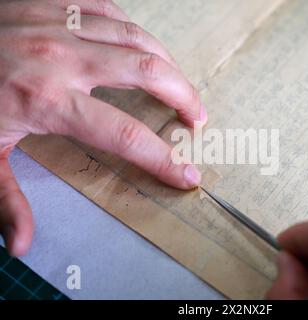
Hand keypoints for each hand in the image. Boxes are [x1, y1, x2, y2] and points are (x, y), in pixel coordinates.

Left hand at [0, 0, 206, 255]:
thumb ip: (4, 199)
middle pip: (149, 73)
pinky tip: (143, 50)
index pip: (125, 135)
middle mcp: (63, 57)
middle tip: (198, 118)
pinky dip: (137, 33)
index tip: (187, 175)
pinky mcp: (57, 1)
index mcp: (48, 100)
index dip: (163, 159)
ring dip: (169, 64)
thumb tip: (21, 246)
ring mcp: (61, 22)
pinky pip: (113, 11)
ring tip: (182, 86)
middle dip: (184, 97)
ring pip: (138, 38)